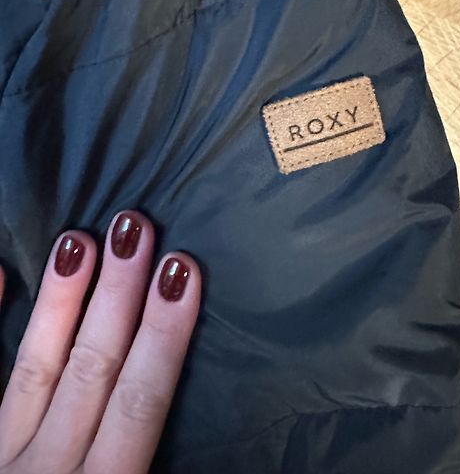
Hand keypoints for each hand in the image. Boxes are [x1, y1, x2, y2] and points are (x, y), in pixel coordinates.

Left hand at [0, 210, 200, 473]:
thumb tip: (211, 450)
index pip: (139, 401)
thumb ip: (147, 461)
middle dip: (116, 296)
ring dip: (59, 302)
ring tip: (79, 239)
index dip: (163, 334)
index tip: (183, 271)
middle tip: (135, 225)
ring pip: (32, 367)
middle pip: (90, 369)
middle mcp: (44, 469)